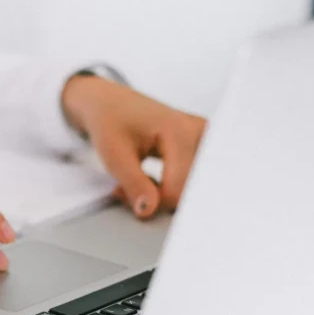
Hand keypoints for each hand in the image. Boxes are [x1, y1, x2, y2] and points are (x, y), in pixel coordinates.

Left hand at [62, 75, 206, 218]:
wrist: (109, 103)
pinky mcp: (202, 146)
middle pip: (187, 190)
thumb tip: (148, 211)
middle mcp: (200, 133)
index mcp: (180, 132)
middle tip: (128, 190)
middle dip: (157, 199)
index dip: (149, 202)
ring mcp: (204, 138)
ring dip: (164, 194)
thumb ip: (134, 184)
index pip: (176, 190)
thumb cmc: (109, 121)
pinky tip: (151, 180)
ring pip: (190, 187)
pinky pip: (192, 179)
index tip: (122, 194)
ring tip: (139, 182)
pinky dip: (170, 186)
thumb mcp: (114, 155)